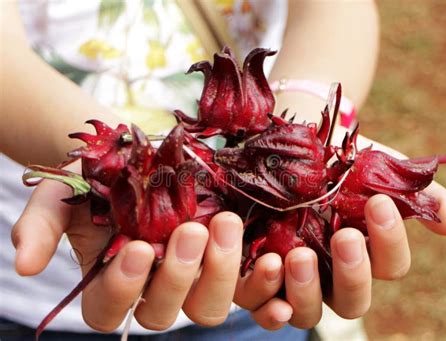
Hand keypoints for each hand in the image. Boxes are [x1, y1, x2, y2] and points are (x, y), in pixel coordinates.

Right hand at [12, 176, 244, 331]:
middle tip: (190, 230)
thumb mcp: (63, 193)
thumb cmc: (97, 176)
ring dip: (222, 273)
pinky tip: (277, 261)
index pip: (107, 310)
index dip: (120, 289)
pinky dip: (264, 285)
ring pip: (209, 306)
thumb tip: (23, 265)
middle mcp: (153, 288)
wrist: (138, 153)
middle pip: (165, 313)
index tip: (135, 247)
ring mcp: (194, 278)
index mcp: (109, 282)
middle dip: (179, 276)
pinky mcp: (226, 261)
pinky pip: (249, 290)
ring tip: (226, 225)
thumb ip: (41, 227)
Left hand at [233, 178, 445, 329]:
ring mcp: (295, 284)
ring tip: (299, 255)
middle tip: (346, 237)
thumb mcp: (375, 168)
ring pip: (308, 312)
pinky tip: (268, 267)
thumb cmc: (335, 166)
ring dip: (306, 290)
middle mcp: (331, 278)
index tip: (379, 204)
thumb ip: (413, 194)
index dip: (390, 241)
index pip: (389, 266)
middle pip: (352, 300)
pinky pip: (262, 306)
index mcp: (365, 257)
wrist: (286, 152)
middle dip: (352, 272)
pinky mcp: (258, 281)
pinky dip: (265, 298)